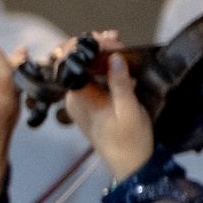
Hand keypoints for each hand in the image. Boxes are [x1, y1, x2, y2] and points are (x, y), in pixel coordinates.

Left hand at [65, 39, 156, 180]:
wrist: (129, 164)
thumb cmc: (130, 140)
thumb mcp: (130, 111)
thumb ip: (121, 84)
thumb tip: (115, 58)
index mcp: (79, 97)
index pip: (72, 63)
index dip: (87, 46)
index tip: (108, 39)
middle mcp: (73, 97)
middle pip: (75, 64)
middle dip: (92, 46)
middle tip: (114, 38)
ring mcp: (79, 100)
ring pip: (83, 70)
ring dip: (97, 55)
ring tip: (115, 42)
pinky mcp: (88, 103)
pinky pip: (89, 80)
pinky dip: (100, 67)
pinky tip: (114, 58)